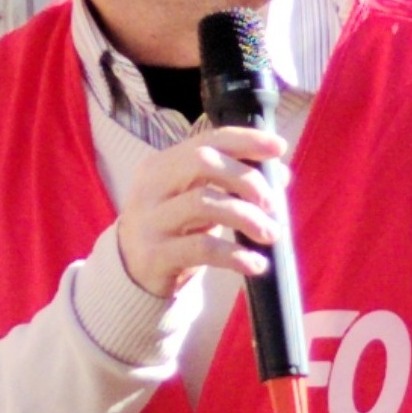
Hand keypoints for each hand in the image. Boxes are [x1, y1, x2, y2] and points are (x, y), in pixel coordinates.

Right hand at [114, 126, 284, 298]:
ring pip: (203, 203)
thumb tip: (280, 174)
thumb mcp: (198, 199)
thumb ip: (232, 183)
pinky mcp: (155, 254)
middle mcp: (151, 187)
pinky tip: (256, 264)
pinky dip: (236, 255)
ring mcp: (150, 220)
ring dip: (247, 218)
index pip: (206, 141)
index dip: (245, 141)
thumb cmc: (175, 227)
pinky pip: (202, 248)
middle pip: (202, 163)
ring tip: (271, 234)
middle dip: (246, 179)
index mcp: (162, 165)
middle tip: (272, 204)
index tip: (278, 147)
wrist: (131, 271)